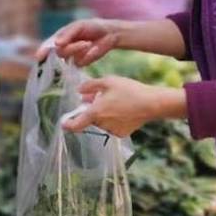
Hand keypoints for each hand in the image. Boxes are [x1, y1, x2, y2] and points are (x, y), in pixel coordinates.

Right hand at [37, 18, 123, 67]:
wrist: (109, 33)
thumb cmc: (92, 26)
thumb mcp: (79, 26)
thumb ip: (67, 34)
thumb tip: (56, 44)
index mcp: (59, 36)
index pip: (47, 45)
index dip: (42, 51)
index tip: (39, 56)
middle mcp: (62, 47)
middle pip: (58, 52)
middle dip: (71, 48)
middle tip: (85, 43)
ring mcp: (70, 56)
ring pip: (67, 57)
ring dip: (78, 50)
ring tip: (89, 44)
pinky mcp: (79, 63)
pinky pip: (78, 62)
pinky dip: (86, 56)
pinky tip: (93, 49)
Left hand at [61, 75, 186, 137]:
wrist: (151, 103)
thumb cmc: (129, 90)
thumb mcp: (107, 81)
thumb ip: (90, 86)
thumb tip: (79, 91)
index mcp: (95, 112)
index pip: (75, 124)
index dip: (68, 124)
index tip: (64, 122)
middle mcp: (102, 124)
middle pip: (90, 118)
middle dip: (91, 109)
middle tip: (99, 97)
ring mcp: (112, 130)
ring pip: (101, 122)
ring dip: (103, 114)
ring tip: (116, 101)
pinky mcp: (122, 134)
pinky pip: (112, 126)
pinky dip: (114, 119)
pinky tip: (123, 109)